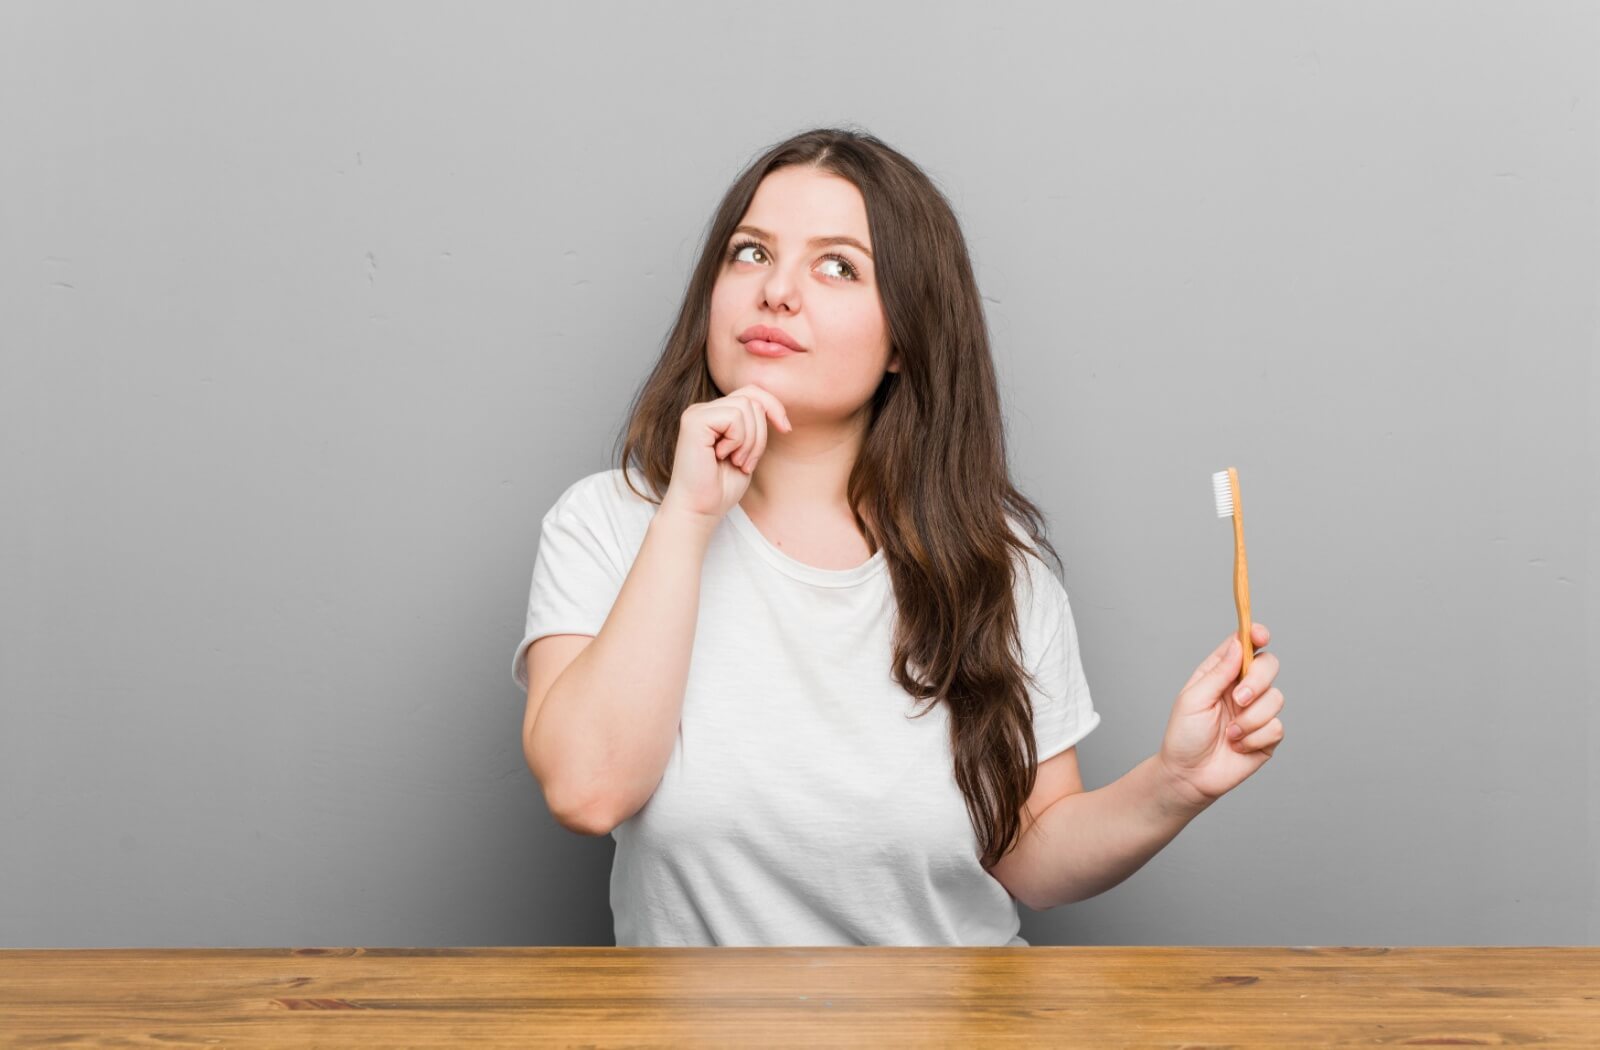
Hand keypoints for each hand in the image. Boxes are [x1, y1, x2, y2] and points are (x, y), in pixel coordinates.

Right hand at [659, 384, 791, 524]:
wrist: (699, 510)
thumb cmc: (721, 488)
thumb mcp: (748, 450)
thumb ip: (754, 426)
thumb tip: (774, 407)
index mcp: (714, 415)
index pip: (752, 392)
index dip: (774, 407)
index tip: (786, 429)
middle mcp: (703, 410)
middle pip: (752, 399)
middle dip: (760, 434)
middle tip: (746, 462)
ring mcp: (696, 413)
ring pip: (746, 407)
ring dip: (750, 441)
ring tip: (736, 461)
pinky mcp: (694, 421)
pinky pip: (734, 417)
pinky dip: (737, 440)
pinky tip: (722, 456)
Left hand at [1157, 623, 1283, 808]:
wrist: (1189, 776)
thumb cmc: (1184, 736)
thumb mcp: (1194, 699)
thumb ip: (1218, 672)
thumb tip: (1238, 644)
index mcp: (1221, 674)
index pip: (1244, 646)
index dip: (1256, 635)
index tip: (1260, 635)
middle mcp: (1242, 689)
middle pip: (1269, 665)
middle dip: (1258, 680)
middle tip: (1239, 699)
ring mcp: (1257, 712)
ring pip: (1276, 698)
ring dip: (1251, 718)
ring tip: (1230, 733)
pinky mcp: (1267, 736)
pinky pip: (1276, 727)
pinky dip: (1255, 738)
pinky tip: (1238, 746)